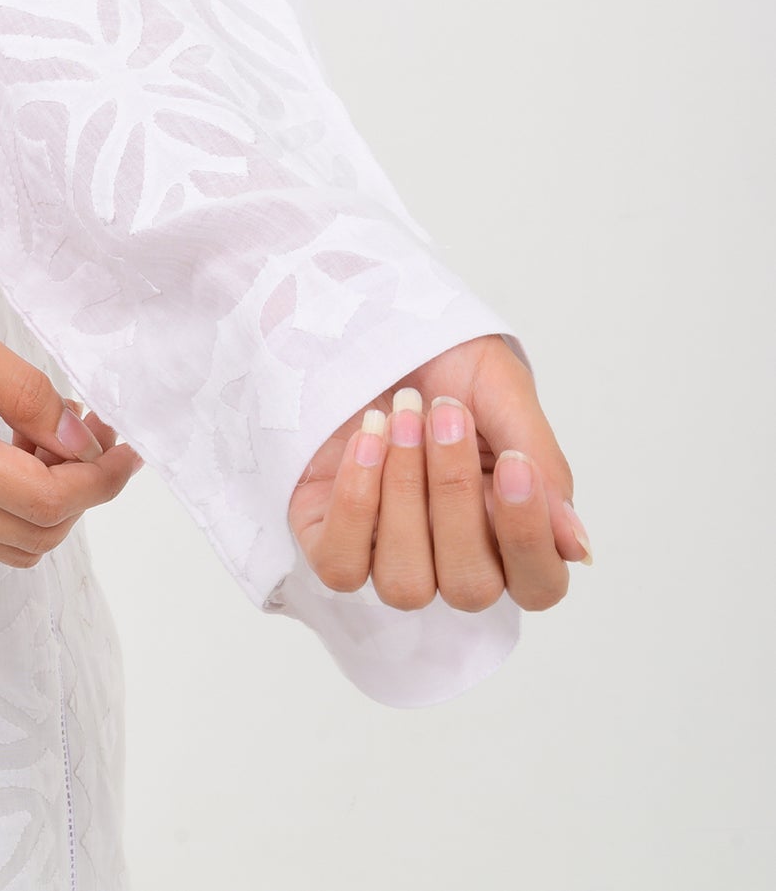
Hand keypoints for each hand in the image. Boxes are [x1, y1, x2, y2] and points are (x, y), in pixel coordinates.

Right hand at [0, 255, 143, 566]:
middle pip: (29, 536)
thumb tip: (77, 440)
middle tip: (98, 431)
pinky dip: (9, 500)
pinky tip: (16, 443)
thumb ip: (18, 385)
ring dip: (47, 502)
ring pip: (2, 543)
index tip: (124, 443)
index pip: (38, 500)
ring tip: (60, 434)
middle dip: (81, 493)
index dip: (97, 481)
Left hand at [289, 332, 588, 611]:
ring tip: (400, 418)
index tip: (513, 465)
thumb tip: (578, 548)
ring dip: (403, 495)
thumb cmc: (445, 363)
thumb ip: (544, 468)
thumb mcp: (504, 394)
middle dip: (453, 496)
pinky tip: (365, 440)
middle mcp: (452, 558)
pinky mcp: (330, 539)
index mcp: (508, 531)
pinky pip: (342, 566)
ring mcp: (388, 556)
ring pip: (406, 585)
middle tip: (443, 416)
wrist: (367, 320)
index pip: (538, 584)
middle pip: (469, 587)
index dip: (528, 537)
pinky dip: (355, 503)